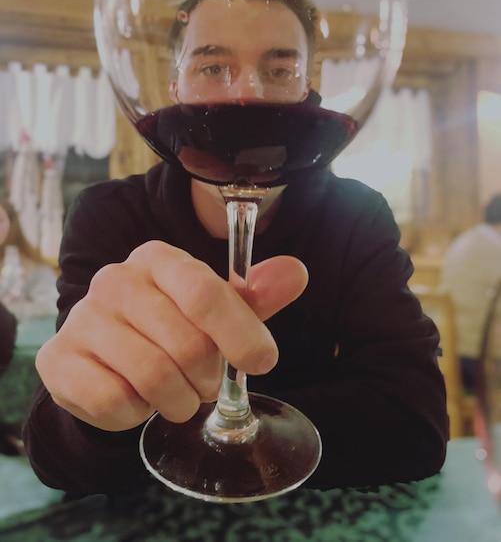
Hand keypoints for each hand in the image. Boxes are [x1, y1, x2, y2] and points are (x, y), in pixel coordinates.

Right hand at [36, 241, 307, 431]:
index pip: (205, 292)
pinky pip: (113, 401)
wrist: (110, 357)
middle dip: (208, 376)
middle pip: (185, 342)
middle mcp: (115, 280)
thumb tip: (296, 272)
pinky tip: (138, 400)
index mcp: (158, 259)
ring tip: (177, 394)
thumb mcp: (218, 311)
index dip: (240, 334)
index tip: (262, 362)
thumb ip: (256, 295)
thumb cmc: (174, 329)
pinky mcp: (58, 359)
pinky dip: (137, 414)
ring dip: (178, 400)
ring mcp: (82, 318)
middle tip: (205, 381)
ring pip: (153, 377)